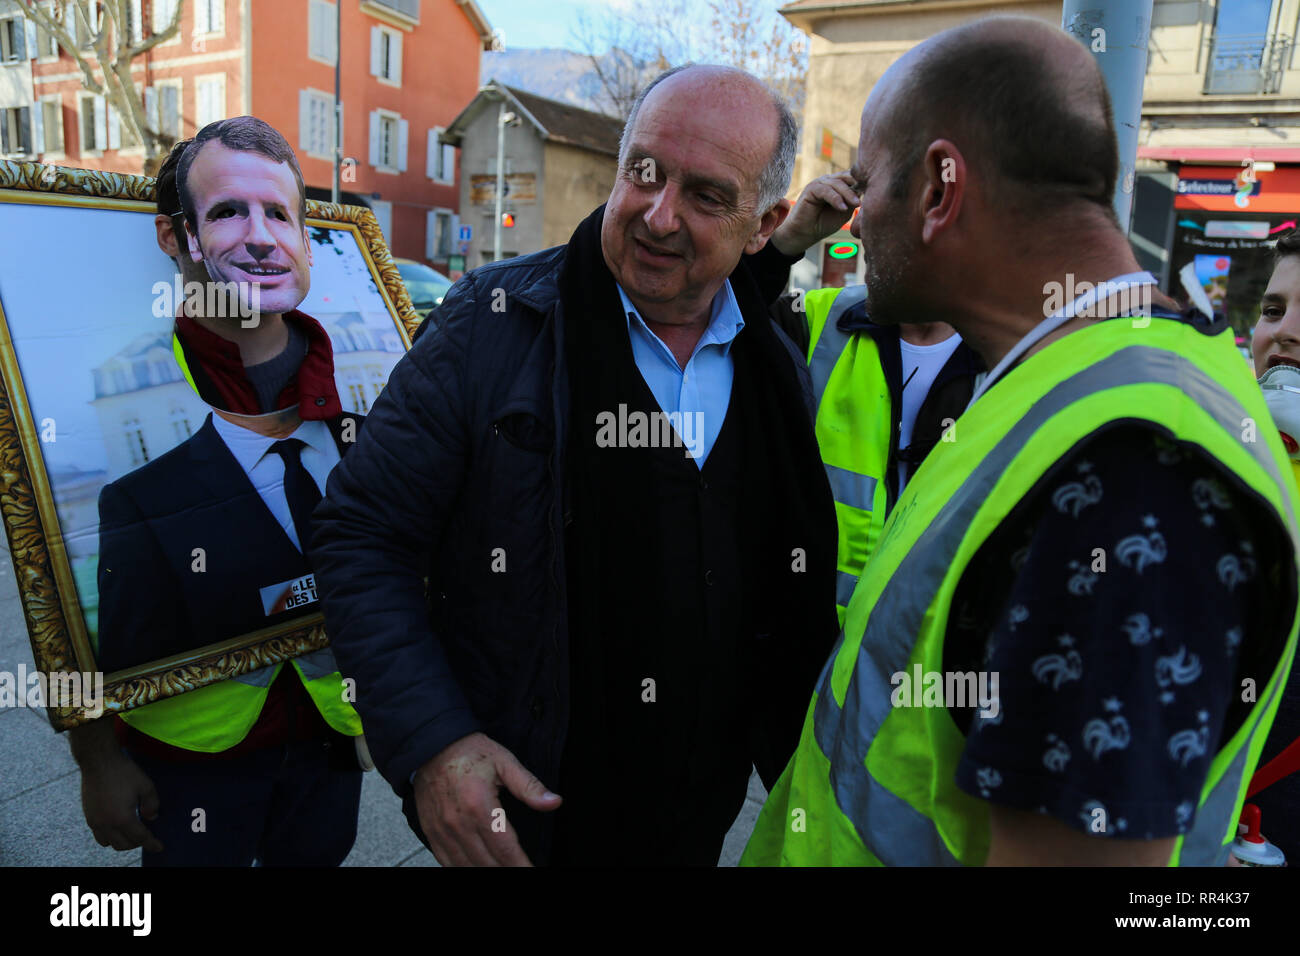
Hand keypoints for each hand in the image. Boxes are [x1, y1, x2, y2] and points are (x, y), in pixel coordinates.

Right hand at [68, 720, 163, 852]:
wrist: (98, 761)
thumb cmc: (124, 771)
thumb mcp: (146, 785)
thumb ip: (152, 804)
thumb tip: (152, 818)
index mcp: (123, 818)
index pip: (140, 838)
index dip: (151, 844)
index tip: (159, 847)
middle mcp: (107, 824)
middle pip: (124, 845)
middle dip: (137, 843)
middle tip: (147, 835)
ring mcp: (95, 822)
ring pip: (109, 843)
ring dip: (122, 842)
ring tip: (132, 833)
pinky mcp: (88, 816)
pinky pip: (99, 836)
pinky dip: (110, 837)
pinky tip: (117, 827)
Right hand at [413, 731, 560, 865]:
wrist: (431, 745)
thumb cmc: (469, 752)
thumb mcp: (504, 762)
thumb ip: (529, 786)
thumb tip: (554, 802)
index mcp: (479, 806)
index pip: (505, 849)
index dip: (520, 865)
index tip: (532, 871)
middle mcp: (458, 823)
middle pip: (487, 863)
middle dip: (507, 871)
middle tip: (521, 870)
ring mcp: (442, 830)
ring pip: (465, 866)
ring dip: (485, 872)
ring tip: (503, 870)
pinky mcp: (431, 832)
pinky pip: (446, 862)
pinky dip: (462, 869)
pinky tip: (477, 867)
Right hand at [770, 171, 858, 256]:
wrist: (805, 234)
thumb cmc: (824, 223)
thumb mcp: (844, 211)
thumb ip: (852, 200)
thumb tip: (863, 190)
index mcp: (837, 184)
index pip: (852, 178)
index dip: (862, 183)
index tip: (874, 192)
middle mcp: (829, 181)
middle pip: (846, 178)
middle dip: (857, 186)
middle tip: (865, 198)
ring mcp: (819, 183)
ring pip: (837, 184)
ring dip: (847, 194)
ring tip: (856, 204)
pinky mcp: (811, 189)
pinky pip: (826, 190)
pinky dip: (835, 199)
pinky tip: (842, 208)